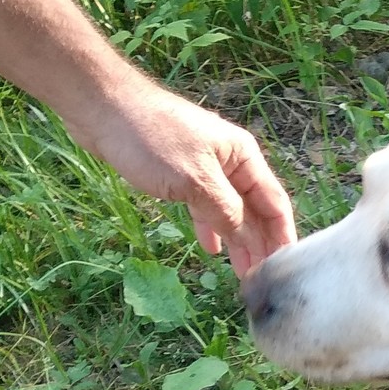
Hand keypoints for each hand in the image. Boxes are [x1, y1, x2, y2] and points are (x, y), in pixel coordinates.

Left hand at [92, 80, 296, 275]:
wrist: (103, 109)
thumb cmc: (154, 140)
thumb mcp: (195, 180)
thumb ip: (226, 212)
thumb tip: (248, 240)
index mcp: (243, 156)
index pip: (274, 201)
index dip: (282, 234)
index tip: (285, 266)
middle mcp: (230, 162)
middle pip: (253, 208)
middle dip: (259, 242)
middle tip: (261, 279)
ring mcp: (205, 167)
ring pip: (229, 210)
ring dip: (236, 239)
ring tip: (241, 272)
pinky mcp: (180, 173)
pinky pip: (204, 205)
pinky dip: (210, 226)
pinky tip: (212, 247)